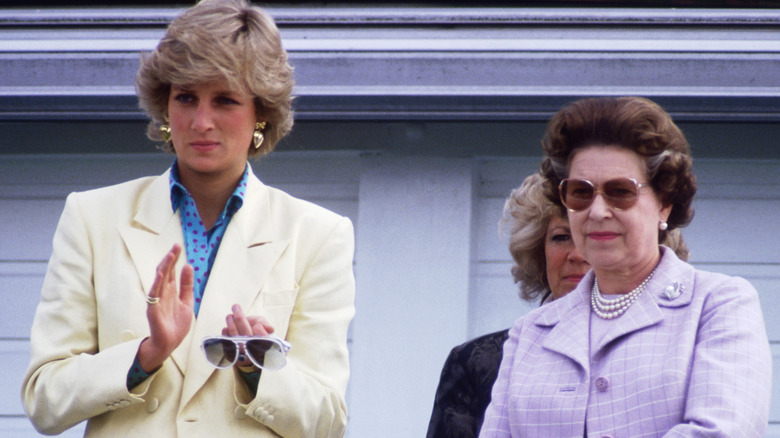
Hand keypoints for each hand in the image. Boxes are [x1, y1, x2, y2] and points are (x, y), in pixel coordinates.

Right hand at [138, 244, 193, 372]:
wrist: (169, 343)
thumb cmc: (176, 324)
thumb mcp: (187, 302)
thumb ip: (187, 285)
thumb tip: (188, 266)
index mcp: (171, 291)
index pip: (172, 272)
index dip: (175, 259)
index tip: (179, 247)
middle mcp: (163, 293)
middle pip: (165, 272)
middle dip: (170, 259)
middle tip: (176, 246)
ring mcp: (157, 300)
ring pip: (160, 280)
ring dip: (164, 267)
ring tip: (170, 255)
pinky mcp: (153, 308)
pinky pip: (154, 294)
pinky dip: (157, 283)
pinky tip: (160, 273)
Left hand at [222, 304, 274, 368]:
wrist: (244, 342)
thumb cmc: (254, 331)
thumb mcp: (261, 324)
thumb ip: (264, 324)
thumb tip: (270, 329)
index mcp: (264, 344)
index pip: (263, 340)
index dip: (261, 333)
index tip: (257, 325)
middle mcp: (252, 351)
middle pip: (246, 334)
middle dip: (240, 319)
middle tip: (235, 307)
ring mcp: (241, 354)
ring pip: (235, 337)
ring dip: (231, 324)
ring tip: (229, 316)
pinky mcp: (230, 355)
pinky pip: (226, 343)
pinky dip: (226, 334)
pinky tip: (226, 328)